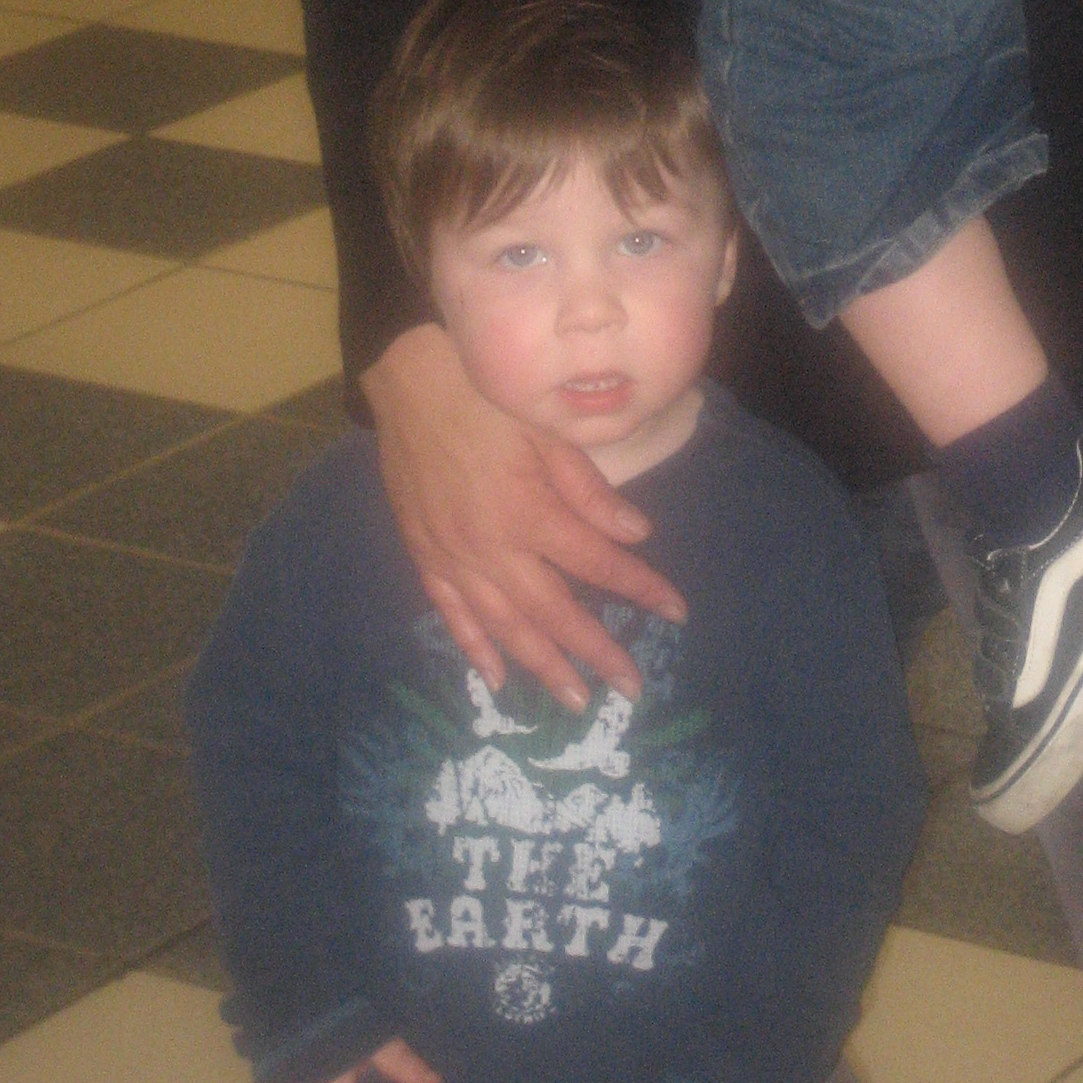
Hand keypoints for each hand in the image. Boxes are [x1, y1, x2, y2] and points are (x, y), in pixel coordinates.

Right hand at [363, 324, 685, 709]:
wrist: (406, 381)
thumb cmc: (486, 396)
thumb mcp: (547, 429)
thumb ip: (589, 489)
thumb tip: (635, 535)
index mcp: (527, 511)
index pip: (597, 562)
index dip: (640, 587)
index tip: (676, 612)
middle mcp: (489, 547)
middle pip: (552, 612)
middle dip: (596, 651)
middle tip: (630, 688)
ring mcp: (452, 557)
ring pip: (504, 626)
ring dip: (542, 666)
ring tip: (575, 700)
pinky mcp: (424, 555)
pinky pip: (452, 615)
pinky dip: (475, 648)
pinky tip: (496, 677)